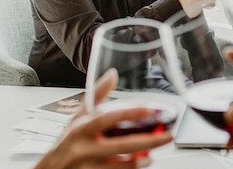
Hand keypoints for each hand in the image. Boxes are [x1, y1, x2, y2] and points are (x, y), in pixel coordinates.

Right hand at [33, 69, 172, 168]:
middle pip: (121, 145)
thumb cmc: (65, 144)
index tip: (149, 109)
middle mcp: (83, 148)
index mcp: (81, 129)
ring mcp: (87, 168)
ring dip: (141, 161)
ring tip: (152, 155)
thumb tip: (113, 73)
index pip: (107, 118)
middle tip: (167, 136)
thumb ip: (96, 97)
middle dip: (148, 141)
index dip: (129, 113)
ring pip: (122, 167)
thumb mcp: (76, 118)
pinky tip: (140, 164)